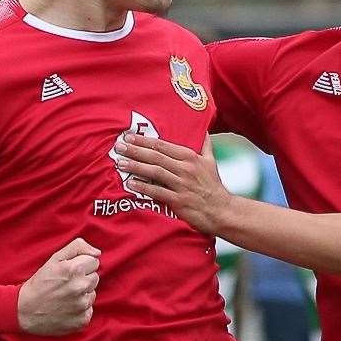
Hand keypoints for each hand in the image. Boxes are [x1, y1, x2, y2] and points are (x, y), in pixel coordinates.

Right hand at [17, 238, 100, 335]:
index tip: (69, 271)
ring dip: (82, 294)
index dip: (81, 265)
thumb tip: (97, 253)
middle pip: (95, 277)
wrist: (24, 311)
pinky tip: (66, 308)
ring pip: (92, 294)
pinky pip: (89, 310)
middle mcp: (80, 287)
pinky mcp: (82, 320)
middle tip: (66, 284)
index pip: (94, 261)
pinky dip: (80, 310)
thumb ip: (77, 247)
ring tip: (65, 296)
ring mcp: (82, 305)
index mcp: (74, 269)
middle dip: (83, 278)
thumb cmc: (40, 283)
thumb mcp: (54, 259)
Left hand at [116, 134, 230, 234]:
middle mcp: (185, 169)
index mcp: (191, 157)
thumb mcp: (210, 162)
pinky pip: (158, 192)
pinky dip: (144, 187)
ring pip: (155, 172)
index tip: (130, 136)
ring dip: (137, 167)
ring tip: (121, 163)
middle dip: (136, 150)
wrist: (221, 210)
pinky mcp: (179, 201)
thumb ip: (205, 145)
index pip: (163, 146)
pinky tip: (131, 184)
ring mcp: (182, 185)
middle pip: (156, 157)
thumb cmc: (213, 186)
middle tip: (119, 146)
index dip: (145, 140)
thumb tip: (203, 130)